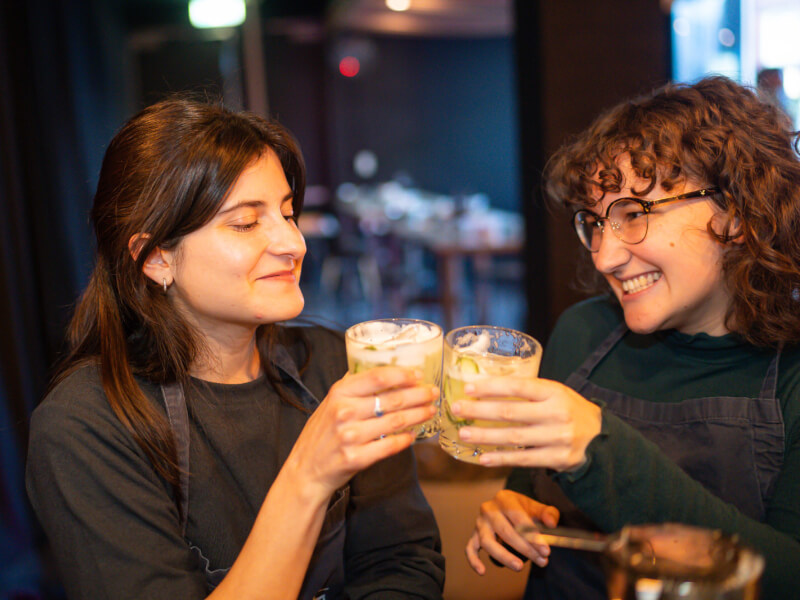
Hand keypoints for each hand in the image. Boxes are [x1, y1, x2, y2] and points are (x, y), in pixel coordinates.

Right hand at [283, 366, 437, 500]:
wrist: (305, 470)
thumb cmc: (321, 434)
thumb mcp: (329, 402)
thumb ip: (351, 386)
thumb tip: (376, 366)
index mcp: (339, 393)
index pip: (377, 377)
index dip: (403, 375)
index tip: (419, 375)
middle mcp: (344, 412)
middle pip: (392, 399)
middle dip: (418, 395)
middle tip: (433, 393)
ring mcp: (350, 436)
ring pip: (396, 421)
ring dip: (418, 415)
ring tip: (430, 411)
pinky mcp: (356, 458)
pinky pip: (389, 446)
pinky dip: (405, 440)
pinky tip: (414, 435)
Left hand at [452, 377, 600, 470]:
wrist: (602, 439)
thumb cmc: (569, 410)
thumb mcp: (555, 393)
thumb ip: (528, 391)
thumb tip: (487, 387)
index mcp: (554, 392)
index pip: (518, 387)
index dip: (491, 387)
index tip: (468, 388)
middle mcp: (557, 413)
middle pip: (511, 413)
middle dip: (479, 411)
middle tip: (457, 410)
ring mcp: (558, 437)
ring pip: (514, 438)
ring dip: (485, 437)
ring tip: (464, 435)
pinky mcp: (558, 458)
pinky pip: (524, 459)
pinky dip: (501, 459)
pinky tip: (483, 458)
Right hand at [466, 489, 559, 573]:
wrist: (507, 507)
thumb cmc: (523, 509)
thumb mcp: (536, 506)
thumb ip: (548, 513)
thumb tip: (551, 523)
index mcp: (504, 498)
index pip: (518, 517)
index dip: (532, 535)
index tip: (546, 550)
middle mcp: (489, 509)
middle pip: (505, 531)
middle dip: (524, 548)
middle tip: (541, 560)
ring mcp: (480, 523)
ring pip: (488, 542)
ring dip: (504, 556)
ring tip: (520, 567)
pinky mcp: (474, 535)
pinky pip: (470, 548)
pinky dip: (473, 560)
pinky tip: (482, 571)